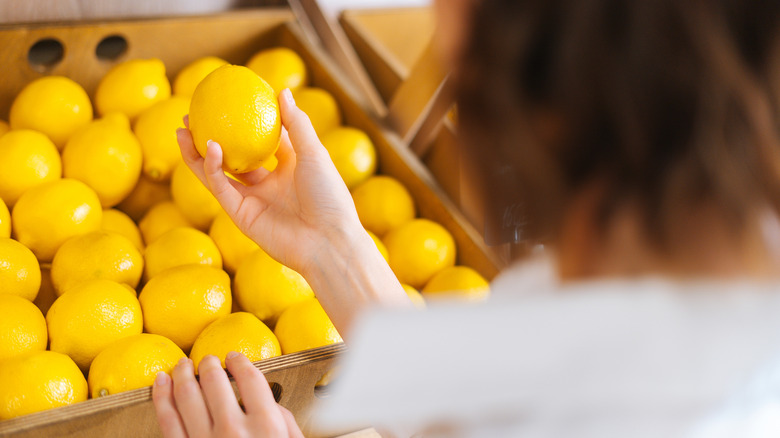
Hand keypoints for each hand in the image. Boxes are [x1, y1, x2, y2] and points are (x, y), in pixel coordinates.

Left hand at [152, 352, 303, 437]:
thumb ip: (285, 424)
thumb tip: (270, 403)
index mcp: (266, 426)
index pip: (251, 379)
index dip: (241, 362)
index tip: (235, 357)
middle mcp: (234, 431)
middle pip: (215, 382)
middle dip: (210, 365)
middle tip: (207, 360)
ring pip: (187, 396)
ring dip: (183, 374)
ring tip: (183, 365)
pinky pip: (166, 421)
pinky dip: (160, 397)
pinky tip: (160, 383)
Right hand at [177, 88, 361, 276]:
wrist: (329, 241)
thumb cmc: (329, 197)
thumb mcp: (314, 153)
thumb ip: (297, 124)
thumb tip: (281, 91)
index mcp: (288, 169)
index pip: (262, 142)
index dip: (244, 123)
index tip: (228, 101)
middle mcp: (268, 185)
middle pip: (231, 158)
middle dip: (209, 138)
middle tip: (192, 116)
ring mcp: (253, 201)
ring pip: (217, 174)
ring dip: (197, 153)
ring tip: (182, 130)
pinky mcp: (241, 217)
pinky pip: (221, 189)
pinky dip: (212, 169)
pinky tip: (208, 146)